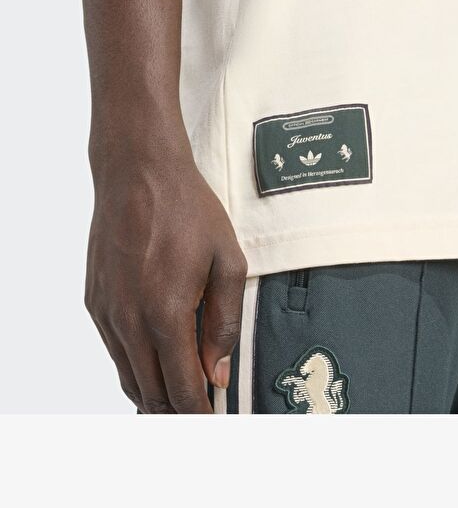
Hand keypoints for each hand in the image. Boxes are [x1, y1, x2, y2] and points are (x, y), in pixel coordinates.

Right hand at [85, 159, 247, 412]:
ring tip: (180, 394)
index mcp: (166, 313)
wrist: (138, 173)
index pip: (182, 389)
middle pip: (152, 393)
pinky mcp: (94, 301)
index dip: (200, 413)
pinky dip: (135, 366)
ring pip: (128, 377)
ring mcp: (106, 312)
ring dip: (155, 393)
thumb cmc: (186, 210)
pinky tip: (154, 359)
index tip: (214, 420)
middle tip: (201, 410)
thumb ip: (223, 323)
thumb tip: (217, 372)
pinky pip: (114, 350)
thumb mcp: (227, 261)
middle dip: (178, 410)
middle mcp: (129, 320)